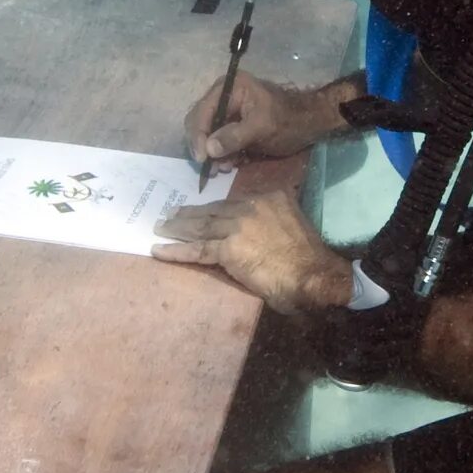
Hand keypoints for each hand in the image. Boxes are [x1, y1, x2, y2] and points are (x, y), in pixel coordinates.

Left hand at [152, 187, 351, 312]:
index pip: (233, 202)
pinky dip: (175, 250)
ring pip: (200, 227)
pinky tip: (159, 250)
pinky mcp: (228, 250)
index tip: (200, 209)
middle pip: (212, 211)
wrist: (313, 274)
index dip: (212, 207)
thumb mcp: (295, 222)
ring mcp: (237, 227)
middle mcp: (250, 207)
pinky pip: (196, 250)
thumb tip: (267, 227)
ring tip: (160, 228)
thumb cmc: (310, 257)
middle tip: (170, 215)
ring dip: (176, 229)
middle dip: (189, 214)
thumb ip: (277, 219)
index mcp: (269, 197)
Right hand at [185, 70, 348, 170]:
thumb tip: (209, 148)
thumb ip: (235, 136)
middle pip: (199, 123)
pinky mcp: (231, 126)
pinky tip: (230, 164)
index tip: (202, 158)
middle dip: (204, 147)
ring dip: (212, 154)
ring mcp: (226, 112)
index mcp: (228, 88)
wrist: (308, 125)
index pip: (202, 112)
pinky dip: (221, 155)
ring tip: (224, 168)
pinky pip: (217, 142)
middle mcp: (222, 97)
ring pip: (207, 136)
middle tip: (211, 169)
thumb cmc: (288, 121)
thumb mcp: (262, 128)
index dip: (198, 136)